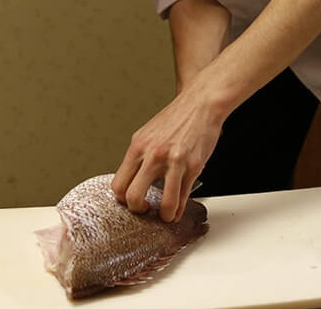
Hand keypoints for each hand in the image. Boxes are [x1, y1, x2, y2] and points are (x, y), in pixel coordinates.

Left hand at [111, 88, 223, 221]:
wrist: (201, 104)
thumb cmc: (177, 118)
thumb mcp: (148, 134)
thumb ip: (140, 156)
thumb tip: (133, 179)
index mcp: (138, 146)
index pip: (119, 184)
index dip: (123, 199)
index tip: (130, 201)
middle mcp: (153, 155)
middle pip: (133, 196)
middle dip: (138, 210)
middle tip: (145, 210)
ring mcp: (174, 162)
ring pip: (164, 203)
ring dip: (164, 215)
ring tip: (165, 214)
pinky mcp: (193, 166)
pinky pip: (183, 197)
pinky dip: (179, 209)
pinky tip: (177, 210)